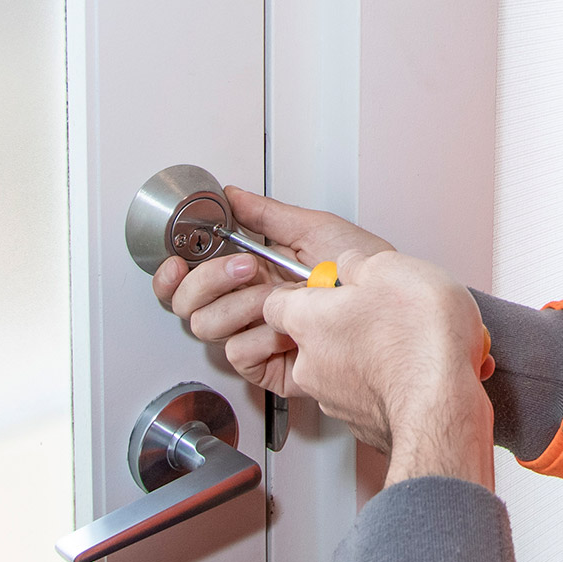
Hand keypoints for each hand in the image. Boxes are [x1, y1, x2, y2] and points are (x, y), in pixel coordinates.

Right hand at [155, 186, 392, 394]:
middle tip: (249, 269)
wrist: (389, 310)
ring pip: (207, 326)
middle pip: (188, 304)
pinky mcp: (267, 366)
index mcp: (252, 271)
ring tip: (279, 297)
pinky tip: (288, 330)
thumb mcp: (317, 229)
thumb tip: (232, 194)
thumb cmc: (364, 271)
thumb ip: (267, 214)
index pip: (190, 277)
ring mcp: (256, 335)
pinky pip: (237, 354)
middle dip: (211, 280)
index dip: (173, 272)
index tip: (177, 260)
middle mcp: (248, 304)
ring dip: (241, 306)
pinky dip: (261, 339)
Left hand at [264, 250, 494, 489]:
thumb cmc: (418, 339)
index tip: (325, 285)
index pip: (274, 302)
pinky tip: (412, 369)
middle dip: (342, 323)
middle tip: (377, 311)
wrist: (444, 402)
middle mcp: (311, 364)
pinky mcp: (362, 421)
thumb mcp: (390, 268)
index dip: (301, 290)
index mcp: (307, 321)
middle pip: (312, 337)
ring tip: (404, 341)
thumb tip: (353, 265)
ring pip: (340, 367)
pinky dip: (384, 382)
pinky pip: (367, 394)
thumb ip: (357, 263)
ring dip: (365, 354)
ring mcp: (334, 398)